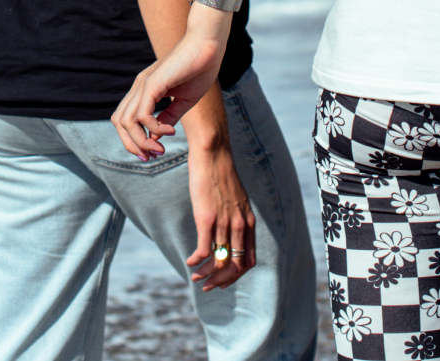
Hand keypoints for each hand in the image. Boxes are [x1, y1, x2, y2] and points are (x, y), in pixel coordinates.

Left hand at [111, 29, 224, 160]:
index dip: (133, 139)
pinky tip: (171, 131)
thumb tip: (155, 138)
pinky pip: (143, 114)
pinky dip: (154, 128)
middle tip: (151, 157)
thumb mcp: (183, 100)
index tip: (153, 153)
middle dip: (132, 145)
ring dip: (141, 141)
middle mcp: (140, 87)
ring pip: (127, 121)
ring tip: (160, 150)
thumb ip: (168, 117)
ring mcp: (144, 84)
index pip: (125, 119)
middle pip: (119, 122)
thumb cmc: (199, 69)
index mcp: (145, 90)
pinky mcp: (153, 83)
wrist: (207, 45)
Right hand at [185, 133, 255, 291]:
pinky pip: (203, 250)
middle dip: (222, 281)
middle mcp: (239, 225)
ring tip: (196, 276)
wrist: (213, 154)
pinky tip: (190, 261)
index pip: (249, 261)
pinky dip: (197, 261)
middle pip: (236, 267)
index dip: (237, 276)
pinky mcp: (206, 218)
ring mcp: (224, 222)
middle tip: (208, 286)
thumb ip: (236, 217)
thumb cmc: (221, 174)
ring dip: (206, 273)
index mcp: (248, 222)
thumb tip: (228, 233)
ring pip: (219, 261)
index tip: (224, 281)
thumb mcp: (236, 199)